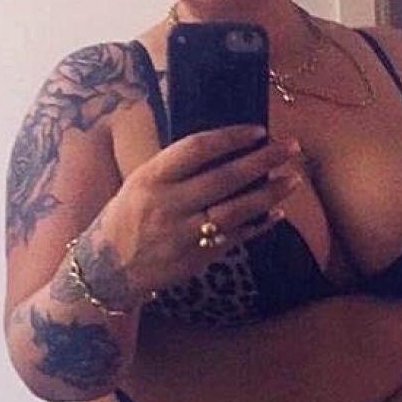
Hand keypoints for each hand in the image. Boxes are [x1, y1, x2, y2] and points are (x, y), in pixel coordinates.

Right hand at [98, 125, 301, 298]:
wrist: (107, 270)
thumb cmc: (127, 217)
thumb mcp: (140, 183)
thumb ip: (177, 168)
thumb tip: (226, 147)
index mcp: (151, 179)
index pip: (196, 149)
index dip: (230, 137)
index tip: (258, 130)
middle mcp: (168, 205)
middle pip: (224, 178)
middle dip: (263, 160)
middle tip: (291, 147)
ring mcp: (184, 235)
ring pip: (236, 210)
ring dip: (269, 194)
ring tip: (294, 179)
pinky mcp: (197, 258)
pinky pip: (235, 238)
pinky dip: (259, 225)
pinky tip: (279, 212)